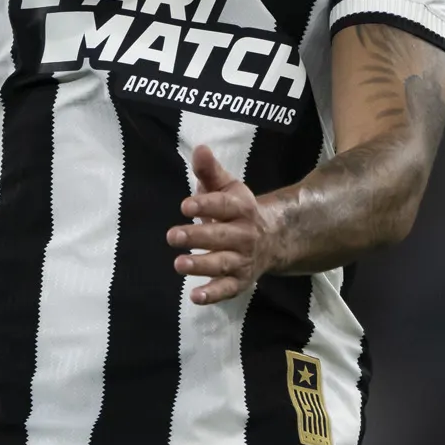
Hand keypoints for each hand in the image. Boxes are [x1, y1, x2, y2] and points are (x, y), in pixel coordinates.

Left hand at [169, 144, 287, 305]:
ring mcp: (243, 259)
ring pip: (222, 263)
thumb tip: (199, 148)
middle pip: (220, 236)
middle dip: (197, 237)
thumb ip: (209, 171)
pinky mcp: (240, 280)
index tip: (185, 205)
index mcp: (241, 208)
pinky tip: (196, 296)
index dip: (205, 205)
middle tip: (172, 236)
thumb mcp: (226, 188)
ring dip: (201, 265)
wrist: (272, 238)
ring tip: (179, 264)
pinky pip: (228, 289)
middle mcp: (245, 235)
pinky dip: (213, 294)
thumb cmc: (237, 210)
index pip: (223, 206)